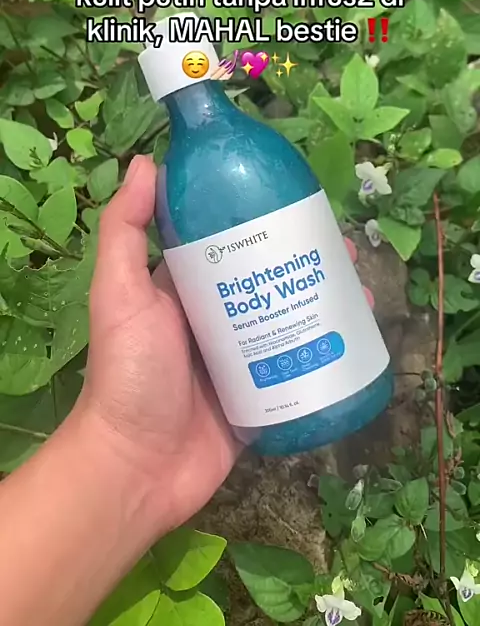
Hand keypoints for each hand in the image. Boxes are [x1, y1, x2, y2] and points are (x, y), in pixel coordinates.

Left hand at [78, 155, 373, 538]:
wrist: (138, 468)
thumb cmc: (129, 373)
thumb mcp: (120, 293)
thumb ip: (125, 230)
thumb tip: (147, 162)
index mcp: (182, 288)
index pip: (225, 240)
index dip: (258, 217)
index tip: (295, 200)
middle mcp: (214, 317)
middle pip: (267, 275)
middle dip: (304, 257)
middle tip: (342, 244)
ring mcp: (241, 357)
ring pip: (289, 315)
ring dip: (324, 298)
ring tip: (358, 285)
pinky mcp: (262, 394)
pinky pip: (300, 363)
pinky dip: (328, 346)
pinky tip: (357, 333)